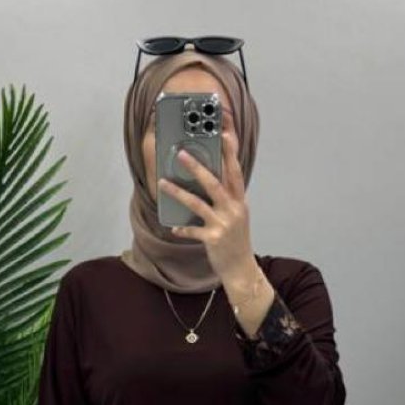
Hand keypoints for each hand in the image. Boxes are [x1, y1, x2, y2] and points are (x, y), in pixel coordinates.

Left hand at [157, 128, 253, 283]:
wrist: (241, 268)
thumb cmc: (236, 241)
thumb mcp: (237, 216)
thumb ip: (227, 199)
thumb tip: (210, 181)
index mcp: (239, 201)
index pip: (235, 172)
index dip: (230, 153)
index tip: (224, 135)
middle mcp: (233, 210)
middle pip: (214, 183)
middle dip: (197, 167)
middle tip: (182, 154)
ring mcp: (223, 224)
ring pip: (198, 204)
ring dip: (179, 193)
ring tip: (163, 183)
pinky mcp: (213, 239)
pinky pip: (193, 230)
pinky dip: (182, 229)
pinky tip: (174, 228)